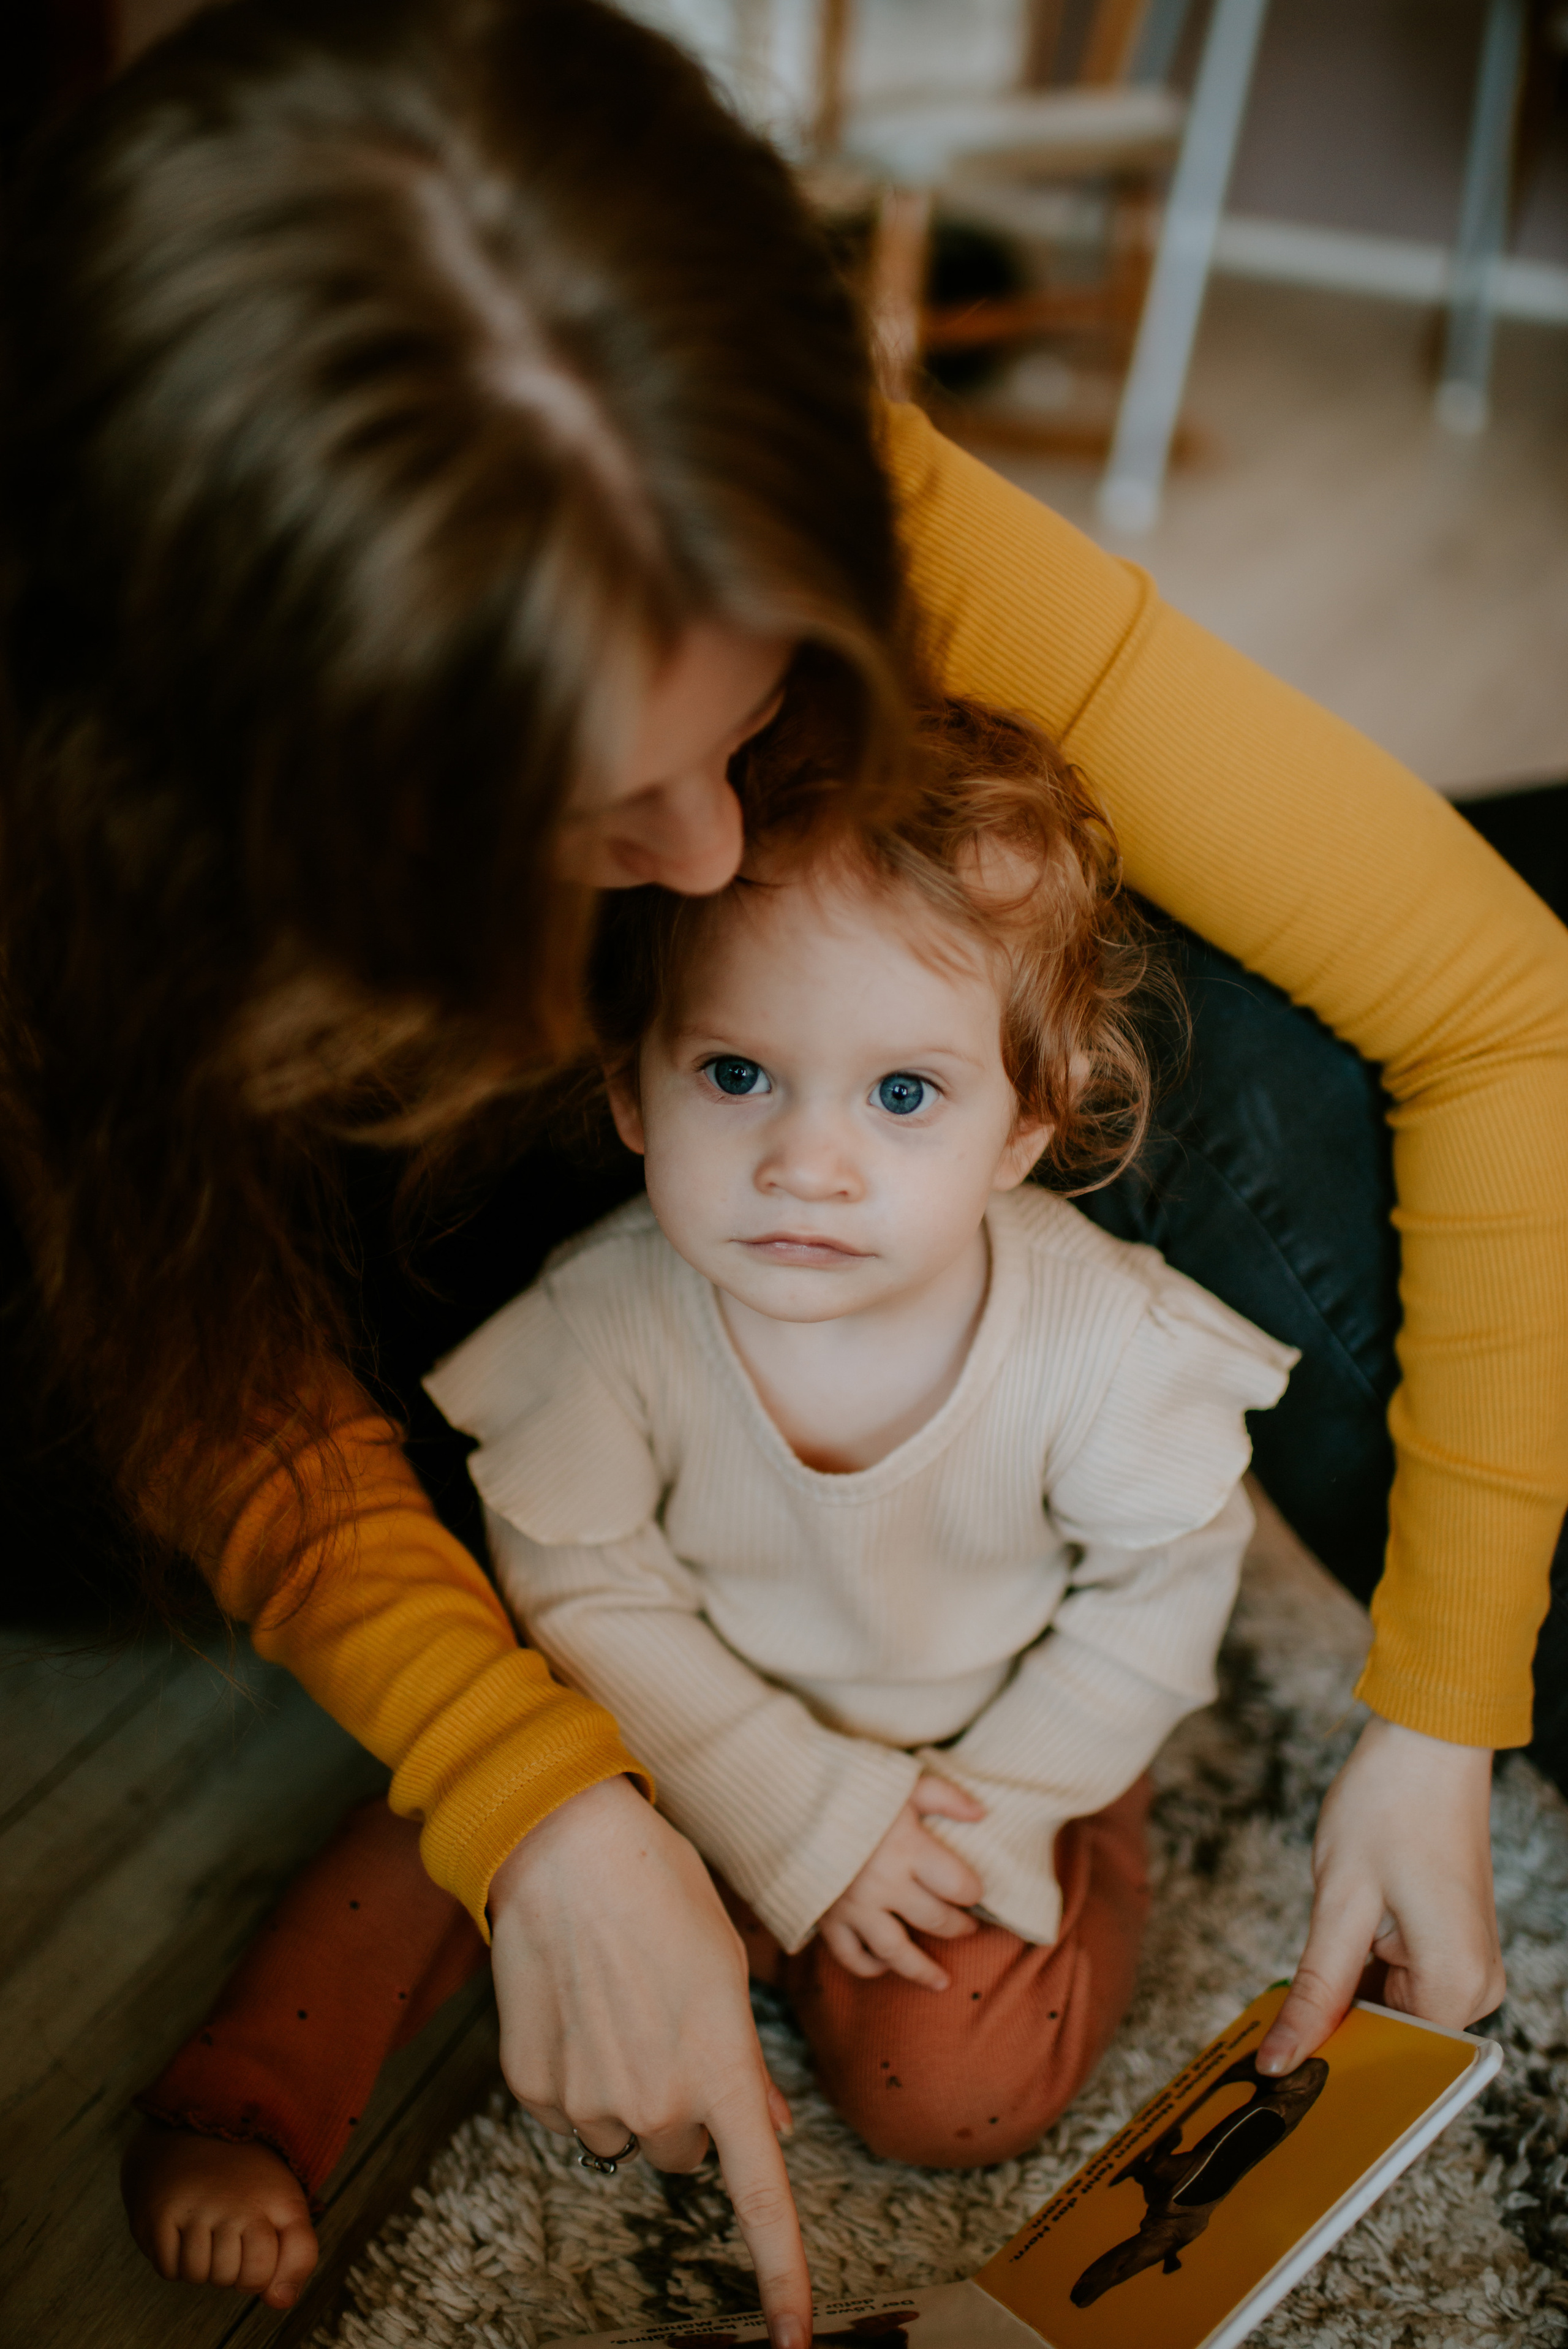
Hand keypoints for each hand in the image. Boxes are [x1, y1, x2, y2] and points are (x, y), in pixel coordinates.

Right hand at [121, 2125, 317, 2309]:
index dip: (260, 2274)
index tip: (255, 2248)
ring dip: (200, 2265)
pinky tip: (181, 2229)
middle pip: (231, 2279)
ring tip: (204, 2228)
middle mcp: (237, 2200)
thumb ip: (297, 2254)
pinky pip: (169, 2270)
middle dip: (229, 2268)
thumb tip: (281, 2301)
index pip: (266, 2274)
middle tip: (227, 2232)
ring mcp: (197, 2206)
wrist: (189, 2130)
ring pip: (199, 2277)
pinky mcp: (160, 2213)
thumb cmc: (245, 2180)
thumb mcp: (285, 2204)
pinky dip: (173, 2261)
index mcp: (273, 2197)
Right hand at [488, 1776, 808, 2348]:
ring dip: (623, 2085)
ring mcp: (590, 2102)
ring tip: (615, 1999)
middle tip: (664, 2020)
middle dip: (680, 2100)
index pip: (760, 2199)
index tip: (792, 2345)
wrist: (565, 1846)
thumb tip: (764, 2125)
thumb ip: (746, 2066)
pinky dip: (573, 2072)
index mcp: (721, 2071)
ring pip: (622, 2129)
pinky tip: (573, 2005)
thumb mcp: (729, 1970)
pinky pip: (568, 2110)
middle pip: (681, 2145)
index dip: (782, 2276)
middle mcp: (658, 2103)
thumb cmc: (662, 1891)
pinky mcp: (534, 2089)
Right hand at [817, 1773, 985, 1991]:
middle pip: (935, 1920)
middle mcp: (886, 1885)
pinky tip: (885, 1965)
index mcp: (908, 1849)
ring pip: (898, 1953)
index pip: (958, 1885)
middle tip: (968, 1927)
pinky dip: (870, 1967)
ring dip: (923, 1970)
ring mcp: (856, 1907)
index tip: (975, 1891)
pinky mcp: (828, 1919)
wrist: (787, 1798)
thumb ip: (945, 1797)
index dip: (973, 1891)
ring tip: (942, 1981)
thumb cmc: (851, 1788)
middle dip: (958, 1926)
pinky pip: (852, 1957)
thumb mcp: (902, 1782)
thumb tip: (982, 1814)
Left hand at [1258, 1713, 1503, 2075]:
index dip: (1328, 2056)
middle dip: (1333, 2026)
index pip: (1386, 2055)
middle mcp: (1477, 1986)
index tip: (1272, 2064)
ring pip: (1391, 2007)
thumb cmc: (1387, 1805)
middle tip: (1274, 2020)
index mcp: (1457, 1986)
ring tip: (1307, 1969)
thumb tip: (1280, 2061)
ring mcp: (1469, 1964)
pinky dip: (1360, 1974)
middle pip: (1391, 2034)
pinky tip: (1331, 1953)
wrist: (1428, 1740)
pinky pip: (1401, 1980)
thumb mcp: (1339, 1901)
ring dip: (1344, 1995)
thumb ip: (1315, 1990)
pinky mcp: (1453, 1943)